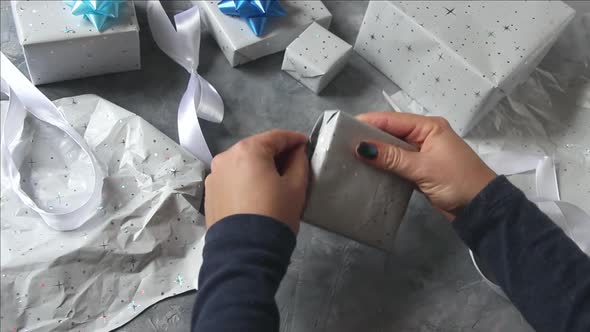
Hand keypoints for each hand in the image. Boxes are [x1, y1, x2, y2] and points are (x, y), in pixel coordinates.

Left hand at [205, 130, 308, 232]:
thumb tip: (296, 152)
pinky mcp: (210, 194)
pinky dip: (244, 181)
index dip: (294, 139)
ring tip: (274, 181)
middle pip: (256, 149)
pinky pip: (231, 180)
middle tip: (293, 164)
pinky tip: (256, 194)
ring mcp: (214, 176)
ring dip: (258, 167)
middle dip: (275, 153)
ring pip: (242, 164)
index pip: (276, 137)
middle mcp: (225, 157)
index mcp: (248, 150)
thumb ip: (299, 162)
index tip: (305, 144)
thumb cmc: (275, 214)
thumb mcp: (296, 187)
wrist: (244, 253)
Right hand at [355, 112, 495, 219]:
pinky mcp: (420, 169)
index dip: (368, 123)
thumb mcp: (422, 168)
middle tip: (341, 144)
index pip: (392, 120)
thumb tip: (361, 148)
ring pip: (392, 148)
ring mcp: (422, 153)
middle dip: (368, 137)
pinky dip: (383, 166)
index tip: (343, 128)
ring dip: (374, 153)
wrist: (480, 208)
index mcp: (428, 127)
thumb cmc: (456, 181)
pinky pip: (396, 163)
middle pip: (390, 132)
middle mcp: (424, 136)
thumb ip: (391, 157)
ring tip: (348, 157)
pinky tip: (367, 170)